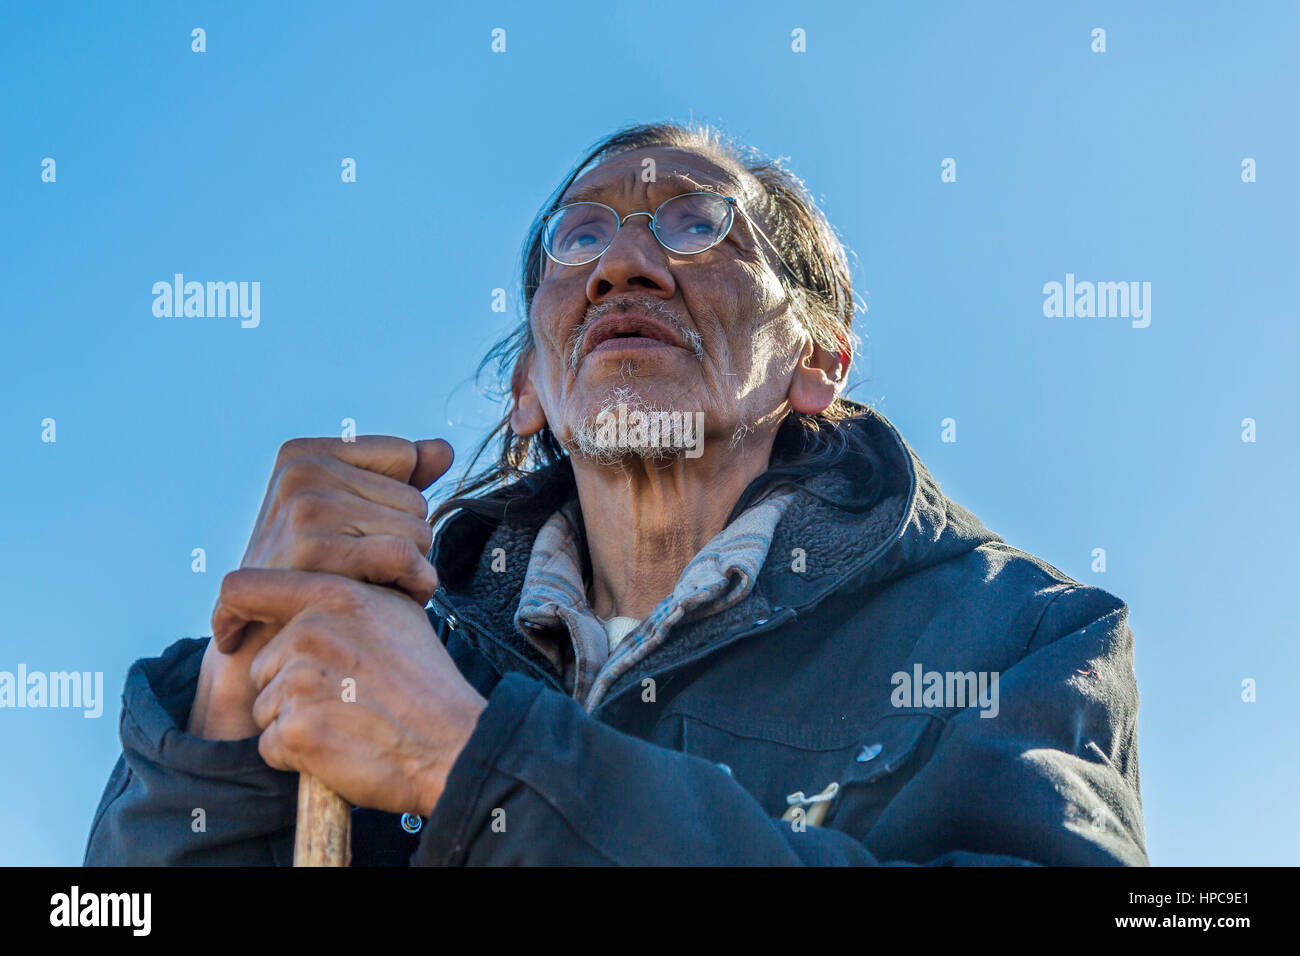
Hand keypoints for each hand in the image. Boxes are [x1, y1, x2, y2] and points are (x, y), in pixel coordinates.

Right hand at [187, 435, 453, 740]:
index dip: (402, 501)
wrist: (267, 644)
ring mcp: (302, 510)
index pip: (405, 455)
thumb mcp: (351, 516)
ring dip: (414, 569)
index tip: (370, 534)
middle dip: (410, 541)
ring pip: (417, 530)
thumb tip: (443, 449)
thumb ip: (398, 478)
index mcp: (303, 454)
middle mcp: (298, 473)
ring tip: (380, 587)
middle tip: (375, 573)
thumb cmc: (320, 577)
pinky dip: (417, 584)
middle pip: (415, 499)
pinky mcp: (312, 553)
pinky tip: (396, 600)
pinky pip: (405, 558)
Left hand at [211, 567, 486, 814]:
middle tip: (346, 699)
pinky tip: (340, 747)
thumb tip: (310, 597)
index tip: (231, 636)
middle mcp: (313, 630)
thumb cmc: (427, 686)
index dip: (229, 614)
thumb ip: (348, 599)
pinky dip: (298, 756)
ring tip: (349, 722)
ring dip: (296, 722)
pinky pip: (271, 746)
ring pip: (265, 707)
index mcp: (335, 595)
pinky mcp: (297, 729)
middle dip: (290, 687)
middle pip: (262, 664)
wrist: (454, 744)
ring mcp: (301, 679)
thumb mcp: (397, 616)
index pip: (244, 588)